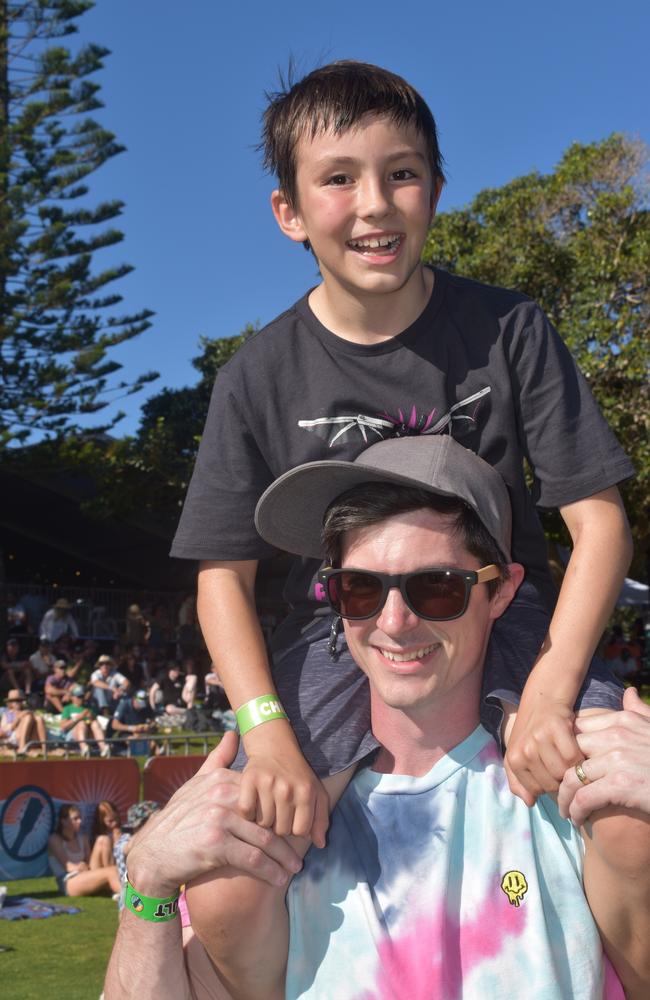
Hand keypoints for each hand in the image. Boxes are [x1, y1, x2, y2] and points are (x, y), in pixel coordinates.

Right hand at [126, 731, 302, 897]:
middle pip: (268, 817)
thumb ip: (217, 760)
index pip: (263, 796)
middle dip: (288, 836)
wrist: (152, 856)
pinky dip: (270, 871)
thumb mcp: (195, 785)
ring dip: (284, 857)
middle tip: (303, 849)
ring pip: (265, 839)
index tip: (295, 825)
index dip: (282, 813)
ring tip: (295, 867)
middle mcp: (221, 794)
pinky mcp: (216, 843)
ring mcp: (218, 818)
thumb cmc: (177, 820)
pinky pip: (253, 858)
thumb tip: (233, 733)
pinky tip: (279, 878)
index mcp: (220, 779)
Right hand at [238, 739, 329, 846]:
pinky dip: (248, 812)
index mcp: (306, 792)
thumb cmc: (297, 774)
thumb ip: (321, 820)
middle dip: (279, 825)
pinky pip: (246, 811)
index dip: (295, 829)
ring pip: (262, 823)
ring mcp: (267, 784)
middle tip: (277, 811)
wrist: (274, 746)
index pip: (300, 831)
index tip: (292, 819)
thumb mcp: (316, 793)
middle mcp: (287, 789)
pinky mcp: (249, 780)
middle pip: (280, 830)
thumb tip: (320, 845)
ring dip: (263, 819)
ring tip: (266, 807)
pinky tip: (253, 804)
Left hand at [504, 692, 579, 805]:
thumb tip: (529, 803)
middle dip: (562, 781)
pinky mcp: (556, 728)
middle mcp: (523, 750)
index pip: (537, 791)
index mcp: (513, 759)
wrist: (543, 700)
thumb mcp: (518, 755)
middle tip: (568, 770)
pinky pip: (574, 757)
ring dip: (573, 771)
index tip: (555, 778)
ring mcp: (539, 739)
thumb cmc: (532, 732)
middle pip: (552, 784)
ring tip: (573, 762)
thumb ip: (518, 781)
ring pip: (564, 772)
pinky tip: (579, 752)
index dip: (549, 788)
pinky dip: (580, 758)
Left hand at [558, 688, 649, 825]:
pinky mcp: (621, 785)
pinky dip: (576, 810)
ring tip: (565, 809)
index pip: (578, 728)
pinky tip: (578, 819)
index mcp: (624, 720)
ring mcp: (618, 759)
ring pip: (571, 776)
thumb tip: (628, 693)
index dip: (566, 747)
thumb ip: (639, 711)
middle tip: (558, 789)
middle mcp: (617, 735)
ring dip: (563, 797)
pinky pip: (583, 797)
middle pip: (569, 751)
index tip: (563, 764)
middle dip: (559, 771)